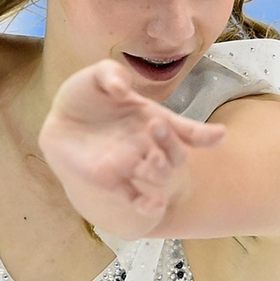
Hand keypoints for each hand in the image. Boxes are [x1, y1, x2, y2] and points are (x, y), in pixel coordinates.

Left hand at [38, 59, 224, 236]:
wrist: (59, 120)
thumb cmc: (84, 95)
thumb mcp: (97, 76)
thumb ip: (111, 75)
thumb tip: (122, 88)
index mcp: (152, 118)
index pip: (183, 129)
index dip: (203, 134)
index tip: (220, 136)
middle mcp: (147, 144)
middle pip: (174, 154)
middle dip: (173, 146)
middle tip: (159, 127)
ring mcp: (131, 164)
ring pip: (157, 175)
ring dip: (160, 171)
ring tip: (153, 159)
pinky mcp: (111, 180)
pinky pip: (133, 197)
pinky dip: (145, 204)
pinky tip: (155, 206)